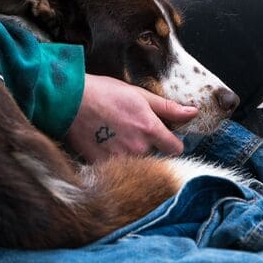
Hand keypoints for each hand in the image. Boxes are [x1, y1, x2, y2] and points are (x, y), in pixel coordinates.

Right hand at [65, 74, 197, 162]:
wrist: (68, 101)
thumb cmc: (104, 93)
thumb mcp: (140, 95)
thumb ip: (168, 108)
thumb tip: (193, 113)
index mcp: (151, 129)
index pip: (176, 149)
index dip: (172, 143)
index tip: (164, 138)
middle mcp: (139, 148)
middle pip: (157, 158)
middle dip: (151, 149)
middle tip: (134, 133)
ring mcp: (120, 159)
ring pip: (138, 164)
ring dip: (133, 156)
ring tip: (119, 138)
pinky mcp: (103, 165)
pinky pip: (118, 169)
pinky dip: (116, 161)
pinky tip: (107, 146)